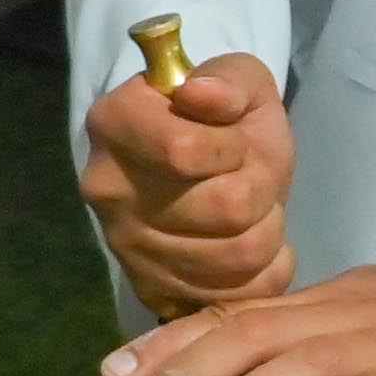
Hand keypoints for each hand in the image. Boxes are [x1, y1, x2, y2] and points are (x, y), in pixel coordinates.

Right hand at [78, 51, 297, 315]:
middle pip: (225, 207)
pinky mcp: (151, 288)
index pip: (183, 150)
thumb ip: (229, 81)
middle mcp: (107, 188)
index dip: (231, 148)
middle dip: (263, 189)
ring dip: (268, 230)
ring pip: (237, 254)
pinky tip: (251, 243)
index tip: (234, 139)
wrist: (204, 167)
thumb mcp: (240, 82)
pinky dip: (263, 272)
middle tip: (253, 176)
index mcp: (115, 122)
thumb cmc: (225, 119)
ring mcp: (125, 244)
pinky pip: (234, 294)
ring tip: (256, 210)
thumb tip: (202, 95)